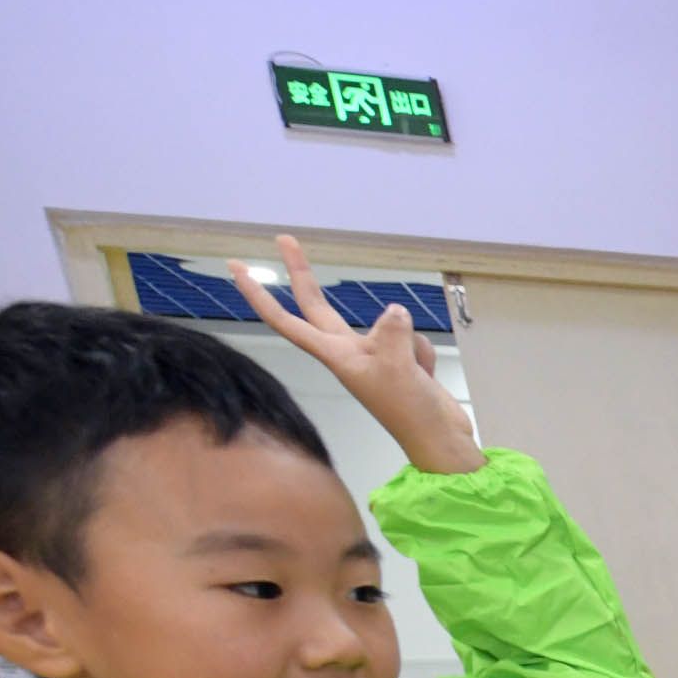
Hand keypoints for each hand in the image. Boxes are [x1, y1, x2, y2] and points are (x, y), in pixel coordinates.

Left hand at [229, 235, 480, 474]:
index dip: (259, 296)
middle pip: (317, 305)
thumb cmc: (409, 411)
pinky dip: (422, 355)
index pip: (287, 321)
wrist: (440, 439)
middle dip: (301, 273)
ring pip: (388, 325)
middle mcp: (347, 351)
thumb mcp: (397, 369)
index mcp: (335, 356)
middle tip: (285, 239)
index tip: (237, 268)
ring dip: (407, 340)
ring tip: (416, 376)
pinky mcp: (400, 360)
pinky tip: (426, 378)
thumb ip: (391, 333)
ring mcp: (375, 355)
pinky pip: (413, 340)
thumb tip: (393, 310)